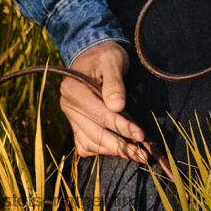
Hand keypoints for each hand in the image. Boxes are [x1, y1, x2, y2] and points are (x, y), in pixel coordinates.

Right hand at [60, 41, 156, 165]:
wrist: (95, 55)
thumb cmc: (105, 56)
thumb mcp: (112, 60)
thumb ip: (114, 82)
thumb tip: (117, 106)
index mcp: (72, 88)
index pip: (99, 114)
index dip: (121, 126)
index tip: (141, 135)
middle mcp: (67, 104)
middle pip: (95, 132)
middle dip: (120, 145)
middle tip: (143, 154)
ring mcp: (70, 116)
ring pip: (90, 143)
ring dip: (113, 151)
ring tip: (136, 154)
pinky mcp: (75, 124)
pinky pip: (85, 145)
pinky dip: (101, 151)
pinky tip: (118, 150)